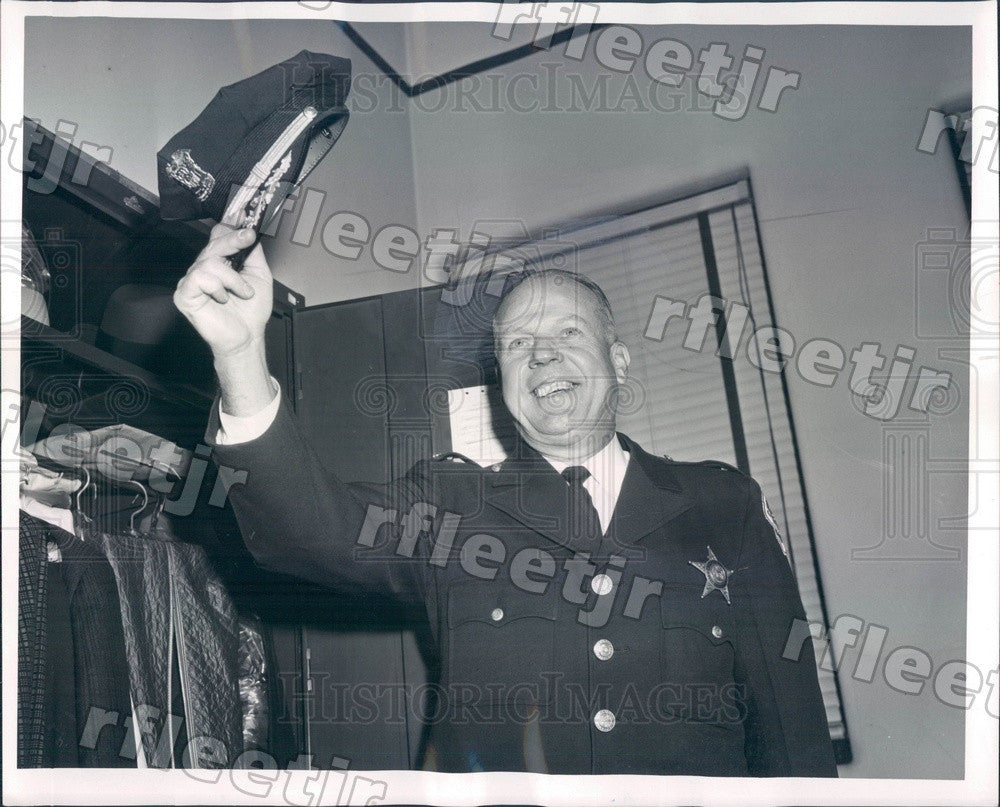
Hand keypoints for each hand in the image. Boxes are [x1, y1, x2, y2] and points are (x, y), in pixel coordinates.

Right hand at [173, 224, 272, 358]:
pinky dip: (218, 287)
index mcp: (219, 262)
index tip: (246, 225)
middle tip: (247, 239)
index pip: (218, 236)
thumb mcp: (259, 276)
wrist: (247, 336)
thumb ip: (253, 253)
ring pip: (209, 261)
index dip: (231, 228)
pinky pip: (199, 277)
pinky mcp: (184, 294)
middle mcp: (203, 268)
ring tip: (243, 293)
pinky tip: (224, 299)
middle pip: (213, 243)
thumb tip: (248, 231)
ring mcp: (191, 280)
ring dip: (232, 277)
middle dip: (233, 241)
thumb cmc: (251, 310)